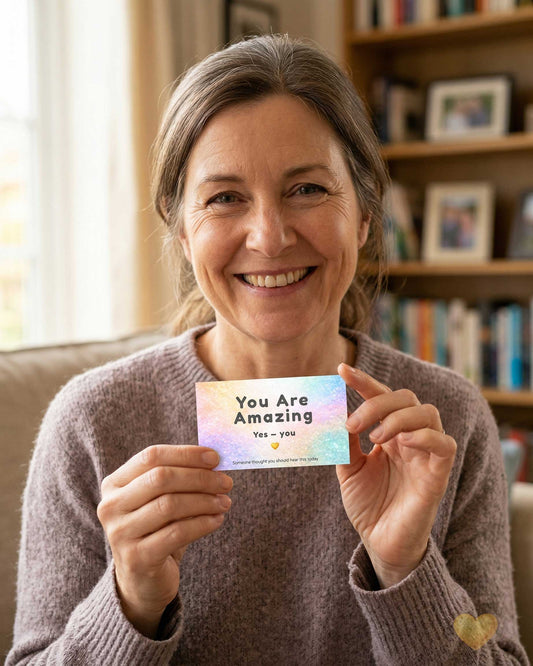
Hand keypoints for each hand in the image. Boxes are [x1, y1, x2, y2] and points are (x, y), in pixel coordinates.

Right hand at [97, 445, 231, 637]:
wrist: (142, 580)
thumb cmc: (157, 529)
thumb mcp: (162, 499)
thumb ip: (180, 476)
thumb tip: (214, 460)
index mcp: (115, 484)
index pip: (151, 456)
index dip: (186, 454)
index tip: (215, 457)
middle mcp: (111, 506)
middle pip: (161, 478)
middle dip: (199, 477)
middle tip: (226, 482)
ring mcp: (120, 533)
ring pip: (169, 505)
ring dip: (204, 501)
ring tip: (225, 502)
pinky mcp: (137, 558)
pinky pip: (177, 533)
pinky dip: (202, 524)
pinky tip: (217, 520)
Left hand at [336, 364, 455, 588]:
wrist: (379, 543)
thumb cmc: (368, 505)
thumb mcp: (347, 469)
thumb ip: (343, 442)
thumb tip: (334, 413)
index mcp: (388, 433)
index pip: (381, 397)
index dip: (363, 381)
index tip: (340, 370)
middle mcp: (409, 438)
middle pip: (405, 397)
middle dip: (377, 402)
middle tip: (354, 424)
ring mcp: (425, 454)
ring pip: (427, 412)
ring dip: (397, 417)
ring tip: (374, 437)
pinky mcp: (438, 474)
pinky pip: (445, 444)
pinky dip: (424, 436)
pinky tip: (401, 443)